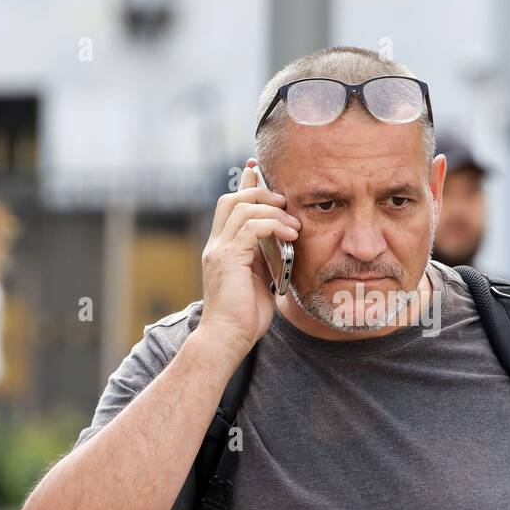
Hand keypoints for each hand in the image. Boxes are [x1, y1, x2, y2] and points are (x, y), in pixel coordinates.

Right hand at [197, 160, 300, 357]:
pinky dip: (272, 225)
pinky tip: (289, 234)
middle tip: (286, 202)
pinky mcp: (227, 259)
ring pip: (241, 208)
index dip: (246, 186)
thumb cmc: (245, 317)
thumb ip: (265, 259)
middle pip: (232, 199)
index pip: (231, 206)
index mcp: (223, 248)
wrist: (227, 339)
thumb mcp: (260, 280)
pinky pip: (250, 227)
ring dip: (272, 210)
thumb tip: (282, 244)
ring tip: (293, 224)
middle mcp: (216, 245)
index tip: (259, 170)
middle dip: (261, 192)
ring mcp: (219, 251)